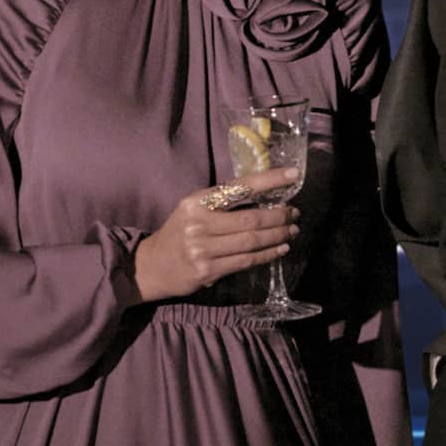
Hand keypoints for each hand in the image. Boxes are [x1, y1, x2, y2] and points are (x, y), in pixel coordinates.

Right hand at [131, 167, 299, 302]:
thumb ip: (221, 204)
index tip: (293, 175)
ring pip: (251, 241)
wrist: (151, 265)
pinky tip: (280, 249)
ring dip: (277, 235)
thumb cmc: (178, 233)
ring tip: (292, 230)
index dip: (269, 180)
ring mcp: (203, 249)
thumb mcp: (193, 210)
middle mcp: (199, 223)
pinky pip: (246, 261)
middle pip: (251, 218)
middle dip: (279, 216)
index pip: (239, 187)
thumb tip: (263, 197)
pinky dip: (267, 255)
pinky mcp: (207, 271)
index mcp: (197, 201)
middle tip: (294, 213)